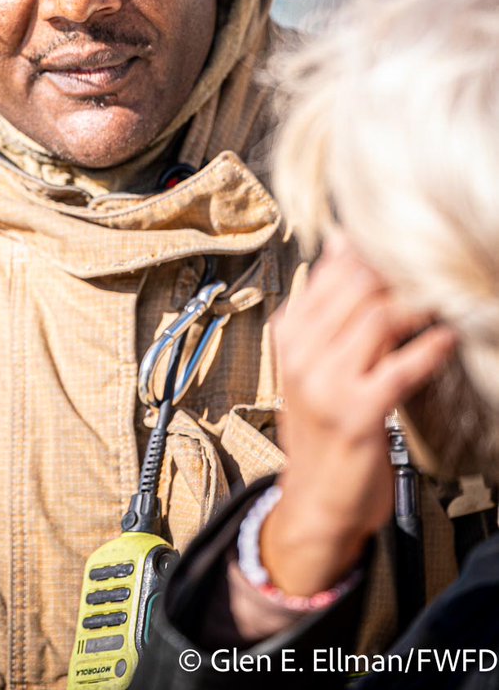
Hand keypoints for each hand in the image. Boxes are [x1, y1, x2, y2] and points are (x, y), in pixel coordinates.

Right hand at [260, 233, 456, 596]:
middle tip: (440, 265)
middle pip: (359, 286)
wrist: (316, 500)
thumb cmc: (323, 426)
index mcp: (291, 332)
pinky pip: (401, 368)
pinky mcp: (356, 414)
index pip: (334, 270)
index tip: (412, 245)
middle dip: (403, 271)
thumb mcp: (314, 360)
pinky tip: (449, 338)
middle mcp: (302, 352)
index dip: (377, 251)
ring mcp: (325, 383)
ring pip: (380, 318)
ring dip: (423, 304)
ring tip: (450, 296)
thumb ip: (329, 304)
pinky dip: (431, 349)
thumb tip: (343, 241)